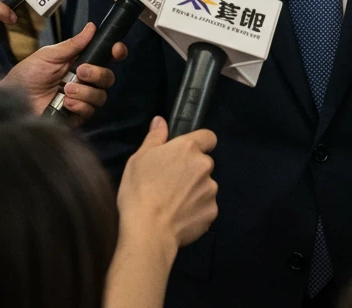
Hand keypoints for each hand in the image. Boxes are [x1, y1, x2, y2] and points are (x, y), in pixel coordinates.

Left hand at [0, 22, 125, 121]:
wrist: (11, 100)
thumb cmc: (27, 75)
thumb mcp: (49, 55)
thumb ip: (72, 44)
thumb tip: (92, 27)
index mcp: (81, 62)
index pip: (106, 57)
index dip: (116, 52)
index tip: (116, 50)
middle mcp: (85, 81)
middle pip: (108, 77)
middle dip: (98, 73)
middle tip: (80, 72)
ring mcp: (81, 99)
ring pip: (101, 96)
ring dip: (86, 91)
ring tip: (66, 90)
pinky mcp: (76, 117)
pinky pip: (90, 111)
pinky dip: (80, 105)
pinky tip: (65, 102)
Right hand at [118, 116, 217, 248]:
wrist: (148, 231)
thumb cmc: (140, 190)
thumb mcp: (139, 159)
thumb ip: (154, 137)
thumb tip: (160, 120)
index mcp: (188, 148)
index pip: (208, 137)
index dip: (200, 143)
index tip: (187, 154)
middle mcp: (205, 165)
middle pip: (204, 163)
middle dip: (193, 171)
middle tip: (172, 183)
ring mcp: (211, 190)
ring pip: (206, 185)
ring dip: (195, 190)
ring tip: (174, 204)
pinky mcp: (212, 212)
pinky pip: (206, 207)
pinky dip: (197, 210)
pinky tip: (180, 218)